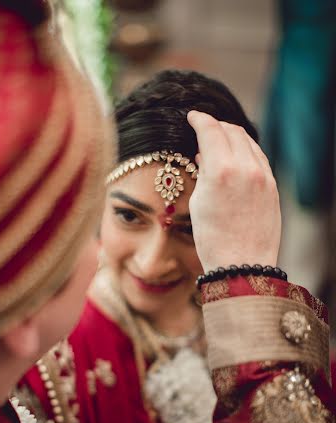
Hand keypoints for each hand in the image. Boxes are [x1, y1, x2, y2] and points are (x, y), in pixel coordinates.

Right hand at [187, 111, 280, 272]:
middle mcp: (245, 168)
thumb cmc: (213, 239)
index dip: (199, 119)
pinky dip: (246, 151)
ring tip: (220, 141)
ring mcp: (263, 176)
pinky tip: (237, 157)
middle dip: (215, 125)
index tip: (192, 117)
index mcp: (220, 171)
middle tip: (203, 127)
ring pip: (248, 141)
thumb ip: (203, 172)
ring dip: (232, 136)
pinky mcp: (272, 186)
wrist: (242, 264)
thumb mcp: (198, 203)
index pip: (210, 130)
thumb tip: (203, 155)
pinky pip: (259, 157)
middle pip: (231, 130)